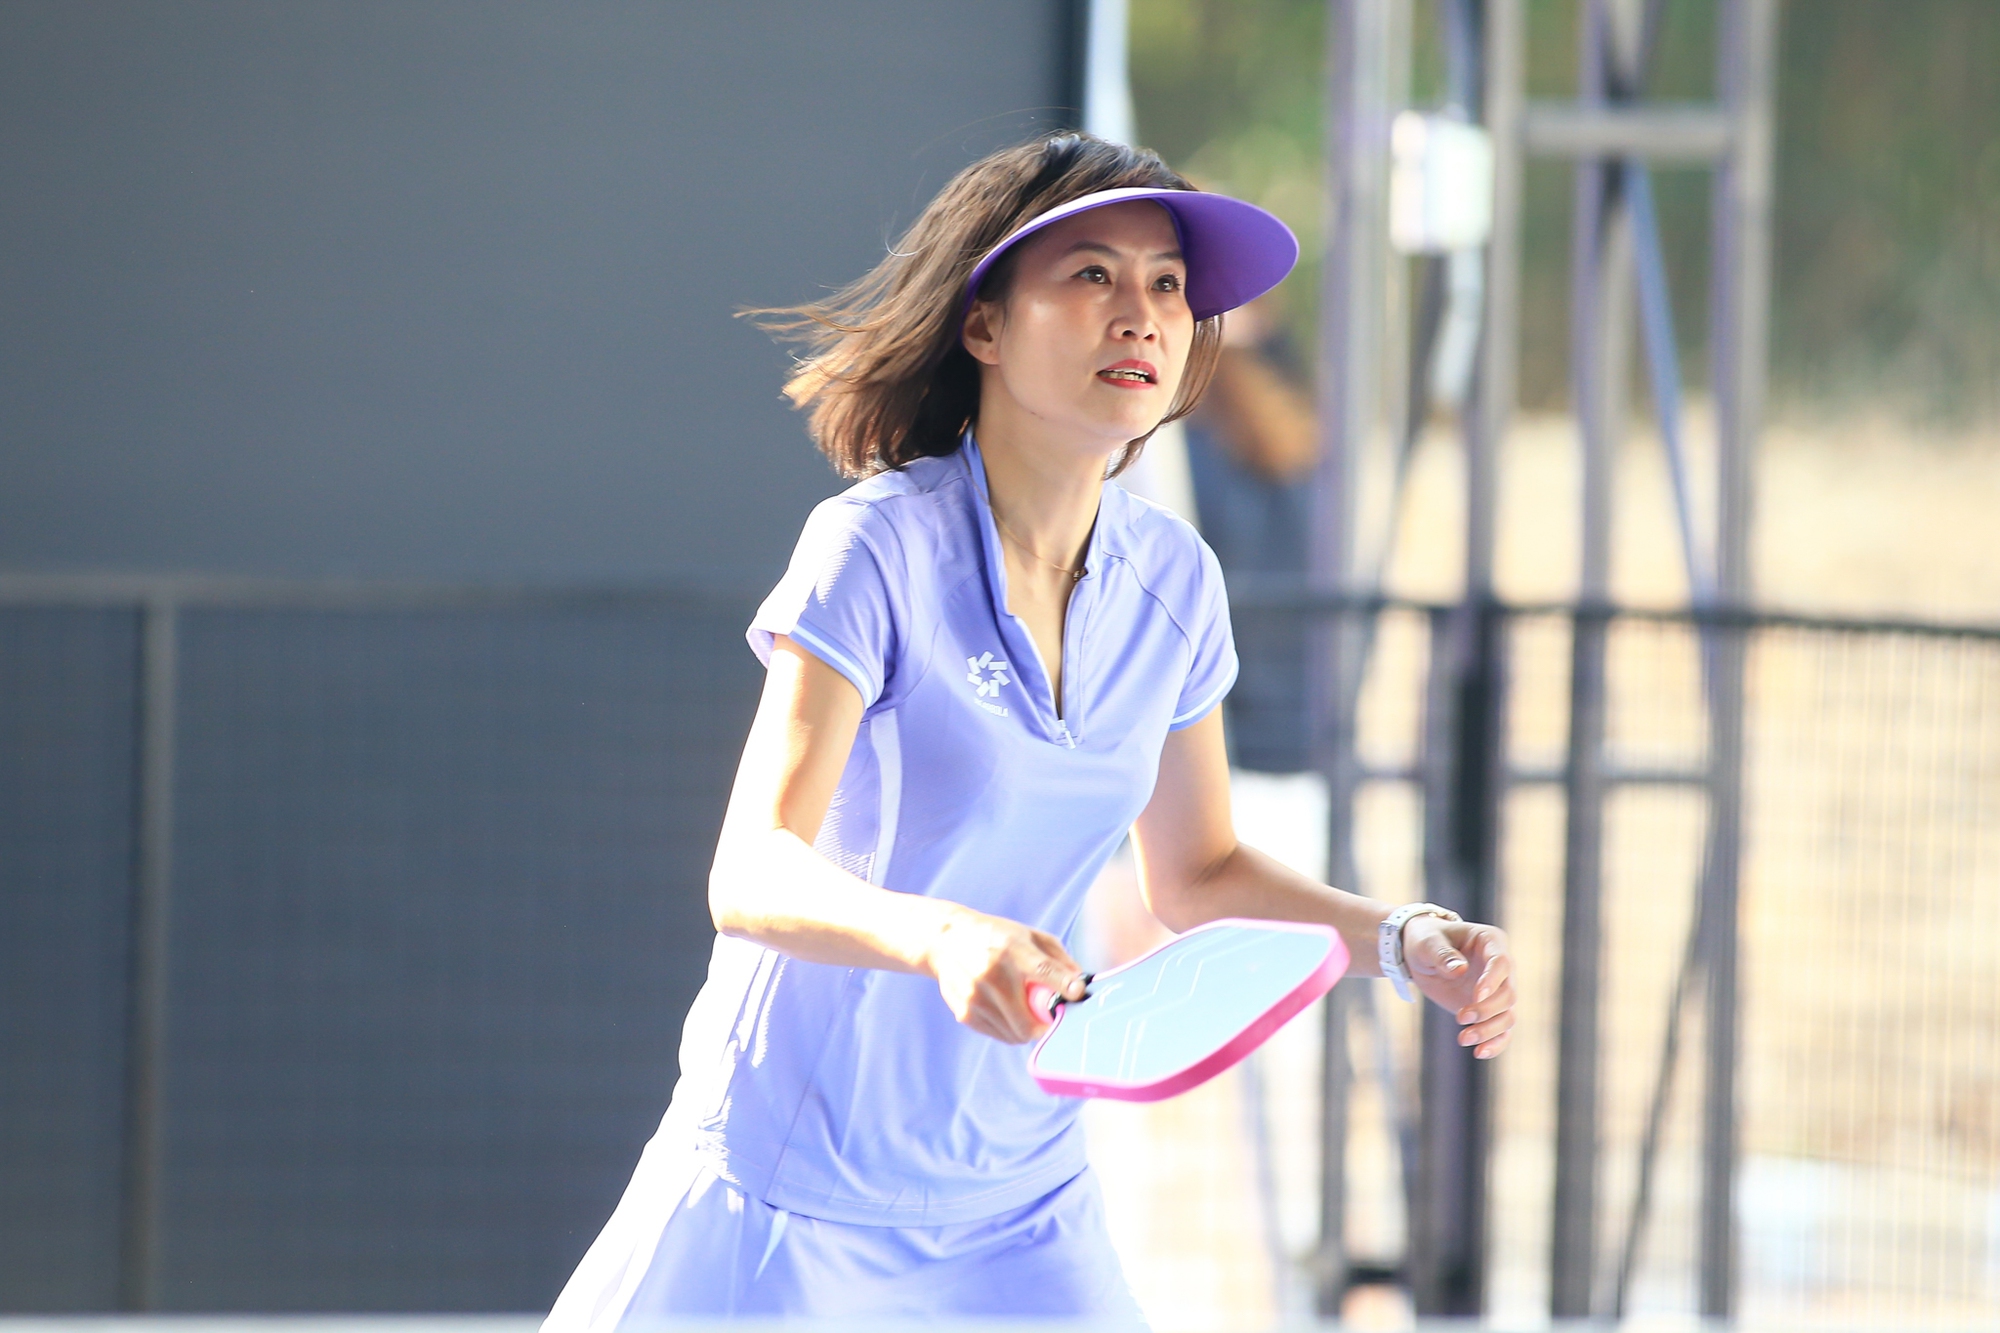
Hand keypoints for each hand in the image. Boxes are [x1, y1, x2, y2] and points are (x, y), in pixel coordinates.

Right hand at [924, 909, 1088, 1044]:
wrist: (945, 939)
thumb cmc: (996, 937)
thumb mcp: (1028, 935)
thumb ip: (1058, 958)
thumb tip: (1082, 983)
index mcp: (1011, 949)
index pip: (1042, 969)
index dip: (1064, 984)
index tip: (1078, 993)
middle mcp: (991, 974)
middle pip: (1028, 1022)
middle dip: (1046, 1025)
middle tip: (1051, 1016)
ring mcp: (975, 996)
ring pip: (1015, 1034)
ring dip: (1029, 1029)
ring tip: (1026, 1010)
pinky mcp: (964, 1012)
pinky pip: (999, 1034)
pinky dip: (1010, 1028)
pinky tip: (1006, 1009)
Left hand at [1402, 916, 1515, 1059]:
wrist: (1421, 954)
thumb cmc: (1425, 939)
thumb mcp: (1427, 942)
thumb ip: (1442, 954)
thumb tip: (1459, 969)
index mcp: (1491, 941)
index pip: (1501, 963)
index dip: (1492, 981)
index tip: (1475, 996)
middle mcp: (1501, 967)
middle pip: (1508, 994)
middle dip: (1486, 1010)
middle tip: (1460, 1018)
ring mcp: (1497, 990)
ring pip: (1507, 1016)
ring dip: (1488, 1030)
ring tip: (1463, 1039)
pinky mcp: (1489, 1010)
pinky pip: (1502, 1031)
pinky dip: (1495, 1043)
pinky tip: (1480, 1053)